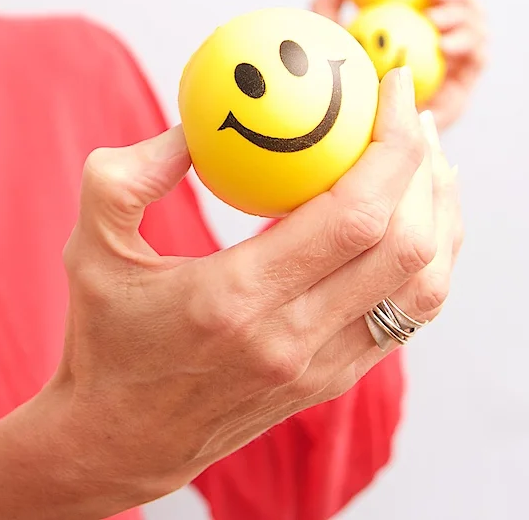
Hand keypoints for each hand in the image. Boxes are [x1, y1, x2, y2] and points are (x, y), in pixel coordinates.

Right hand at [41, 67, 461, 512]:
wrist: (118, 440)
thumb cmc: (103, 337)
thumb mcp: (90, 246)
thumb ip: (127, 175)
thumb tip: (196, 124)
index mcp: (236, 298)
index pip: (353, 215)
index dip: (390, 146)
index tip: (389, 88)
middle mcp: (293, 338)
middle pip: (407, 246)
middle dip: (424, 167)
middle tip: (408, 112)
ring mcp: (320, 367)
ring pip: (423, 287)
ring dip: (438, 215)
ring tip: (423, 160)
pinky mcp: (331, 381)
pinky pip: (406, 315)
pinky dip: (425, 259)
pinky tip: (407, 216)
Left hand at [310, 0, 488, 131]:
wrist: (351, 129)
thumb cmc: (336, 78)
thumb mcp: (328, 35)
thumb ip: (330, 1)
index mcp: (421, 21)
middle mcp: (444, 39)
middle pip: (469, 4)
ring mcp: (457, 63)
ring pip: (478, 27)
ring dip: (463, 18)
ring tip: (434, 21)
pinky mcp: (462, 88)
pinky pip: (477, 59)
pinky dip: (467, 45)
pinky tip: (444, 45)